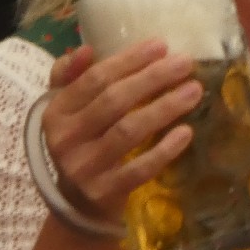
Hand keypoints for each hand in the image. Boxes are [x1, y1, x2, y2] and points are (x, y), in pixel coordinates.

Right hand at [40, 40, 202, 222]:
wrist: (77, 204)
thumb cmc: (81, 144)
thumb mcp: (67, 111)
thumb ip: (70, 78)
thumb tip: (86, 49)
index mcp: (55, 112)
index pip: (94, 79)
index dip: (129, 61)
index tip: (161, 46)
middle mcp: (65, 139)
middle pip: (114, 101)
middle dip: (152, 78)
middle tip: (185, 64)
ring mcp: (84, 168)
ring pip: (129, 131)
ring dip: (164, 108)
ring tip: (193, 91)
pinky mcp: (105, 192)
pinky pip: (140, 169)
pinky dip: (164, 150)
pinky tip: (186, 132)